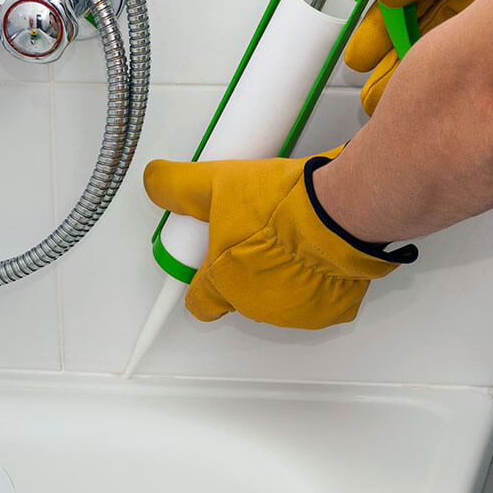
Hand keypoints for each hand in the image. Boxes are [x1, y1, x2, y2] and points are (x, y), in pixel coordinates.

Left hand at [143, 147, 416, 329]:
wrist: (338, 210)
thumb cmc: (282, 206)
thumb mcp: (217, 183)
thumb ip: (179, 186)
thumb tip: (155, 181)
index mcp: (224, 281)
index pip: (199, 301)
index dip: (202, 282)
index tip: (209, 263)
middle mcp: (257, 304)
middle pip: (241, 295)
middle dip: (246, 269)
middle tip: (257, 234)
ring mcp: (295, 311)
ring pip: (280, 298)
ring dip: (282, 276)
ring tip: (289, 238)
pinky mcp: (331, 309)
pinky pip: (319, 300)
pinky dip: (319, 281)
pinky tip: (318, 253)